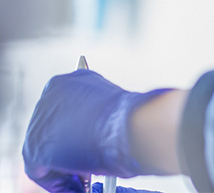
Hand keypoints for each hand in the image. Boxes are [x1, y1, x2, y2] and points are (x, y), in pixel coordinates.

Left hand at [22, 70, 169, 191]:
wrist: (125, 127)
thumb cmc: (127, 119)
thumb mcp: (110, 109)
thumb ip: (95, 115)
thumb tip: (94, 132)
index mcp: (69, 80)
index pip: (65, 110)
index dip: (75, 134)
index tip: (83, 148)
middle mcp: (50, 94)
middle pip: (52, 129)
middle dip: (66, 150)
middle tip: (82, 167)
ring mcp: (40, 119)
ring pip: (44, 148)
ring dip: (62, 166)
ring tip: (82, 181)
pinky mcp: (35, 145)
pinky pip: (39, 169)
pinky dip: (57, 181)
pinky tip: (77, 186)